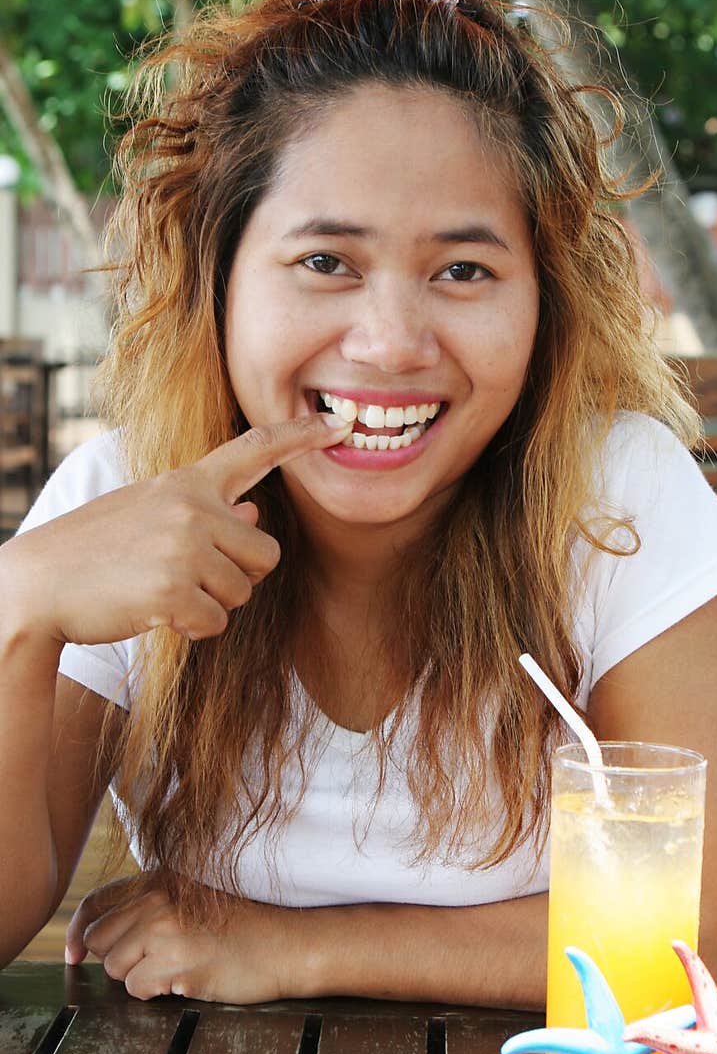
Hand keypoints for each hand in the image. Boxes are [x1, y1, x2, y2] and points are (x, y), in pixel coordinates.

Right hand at [0, 414, 348, 646]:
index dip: (300, 436)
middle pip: (266, 555)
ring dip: (210, 605)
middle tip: (187, 577)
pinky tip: (154, 612)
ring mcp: (184, 546)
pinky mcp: (174, 588)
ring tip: (161, 591)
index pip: (254, 449)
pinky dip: (191, 629)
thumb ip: (205, 512)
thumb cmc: (97, 551)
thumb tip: (255, 512)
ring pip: (242, 593)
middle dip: (238, 577)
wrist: (38, 584)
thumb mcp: (150, 515)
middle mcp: (192, 506)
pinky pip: (216, 623)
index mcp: (187, 482)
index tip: (340, 424)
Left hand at [64, 878, 291, 1003]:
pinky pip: (136, 989)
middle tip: (156, 962)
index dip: (76, 933)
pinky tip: (185, 981)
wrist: (288, 944)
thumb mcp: (190, 901)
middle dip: (119, 959)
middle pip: (98, 942)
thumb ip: (147, 908)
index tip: (73, 956)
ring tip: (176, 969)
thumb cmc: (242, 928)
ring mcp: (166, 930)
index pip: (94, 904)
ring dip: (139, 977)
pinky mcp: (177, 962)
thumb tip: (90, 939)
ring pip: (114, 968)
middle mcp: (157, 900)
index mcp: (158, 880)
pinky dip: (155, 994)